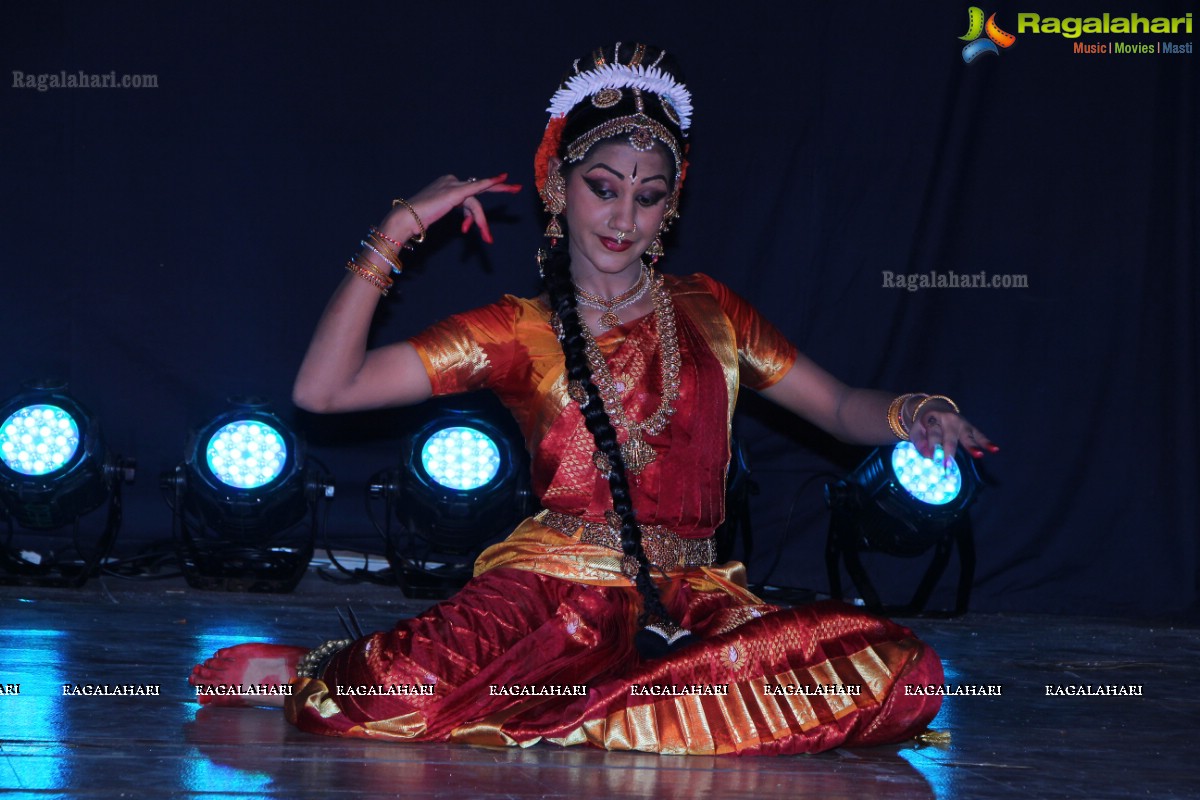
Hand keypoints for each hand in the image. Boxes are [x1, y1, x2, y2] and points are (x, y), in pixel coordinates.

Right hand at [381, 173, 521, 244]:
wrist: (405, 218)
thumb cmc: (417, 220)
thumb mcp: (439, 214)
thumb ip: (454, 212)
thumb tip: (467, 220)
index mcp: (447, 185)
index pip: (469, 197)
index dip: (474, 215)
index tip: (479, 231)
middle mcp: (451, 181)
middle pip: (480, 188)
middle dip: (500, 189)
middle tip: (518, 188)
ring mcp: (453, 184)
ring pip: (475, 205)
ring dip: (482, 223)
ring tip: (487, 239)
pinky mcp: (454, 191)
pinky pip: (477, 187)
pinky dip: (491, 183)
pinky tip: (503, 178)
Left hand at [909, 401, 997, 465]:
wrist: (935, 408)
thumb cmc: (924, 425)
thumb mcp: (916, 430)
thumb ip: (920, 443)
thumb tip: (930, 456)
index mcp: (932, 418)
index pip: (933, 433)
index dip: (934, 446)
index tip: (935, 461)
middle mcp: (948, 419)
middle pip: (950, 437)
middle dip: (949, 453)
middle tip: (949, 467)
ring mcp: (962, 423)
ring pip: (967, 436)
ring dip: (972, 447)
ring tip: (978, 455)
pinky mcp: (971, 427)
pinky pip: (980, 435)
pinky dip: (987, 442)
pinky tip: (995, 449)